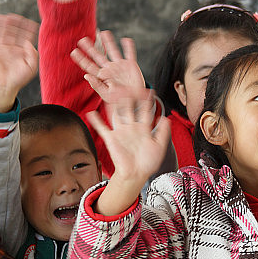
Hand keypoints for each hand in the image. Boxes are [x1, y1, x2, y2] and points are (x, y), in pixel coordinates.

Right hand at [0, 14, 38, 112]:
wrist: (6, 87)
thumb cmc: (20, 79)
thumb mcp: (31, 67)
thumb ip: (33, 54)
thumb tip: (27, 42)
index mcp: (21, 50)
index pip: (25, 36)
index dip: (28, 29)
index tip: (30, 22)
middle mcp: (11, 48)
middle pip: (12, 32)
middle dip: (14, 24)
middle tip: (15, 16)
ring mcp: (0, 50)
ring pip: (0, 34)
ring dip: (1, 26)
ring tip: (1, 17)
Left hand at [70, 31, 145, 104]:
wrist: (134, 102)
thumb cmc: (119, 101)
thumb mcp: (106, 95)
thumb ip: (96, 85)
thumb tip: (86, 76)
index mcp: (102, 77)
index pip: (89, 66)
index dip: (81, 59)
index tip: (73, 52)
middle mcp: (110, 69)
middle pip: (98, 56)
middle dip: (90, 48)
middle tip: (82, 40)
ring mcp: (120, 67)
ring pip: (113, 51)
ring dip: (109, 42)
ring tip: (103, 33)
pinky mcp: (131, 66)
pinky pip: (130, 54)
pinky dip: (128, 47)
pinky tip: (125, 40)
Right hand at [87, 95, 170, 215]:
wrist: (136, 174)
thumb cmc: (148, 162)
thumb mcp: (160, 146)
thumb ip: (163, 132)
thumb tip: (166, 117)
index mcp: (143, 128)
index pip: (145, 110)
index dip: (147, 100)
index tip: (149, 90)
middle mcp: (131, 127)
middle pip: (129, 108)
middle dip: (128, 97)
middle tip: (127, 84)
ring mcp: (121, 132)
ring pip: (116, 114)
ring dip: (114, 104)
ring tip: (110, 92)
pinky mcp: (112, 139)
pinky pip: (102, 128)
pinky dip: (96, 121)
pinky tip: (92, 113)